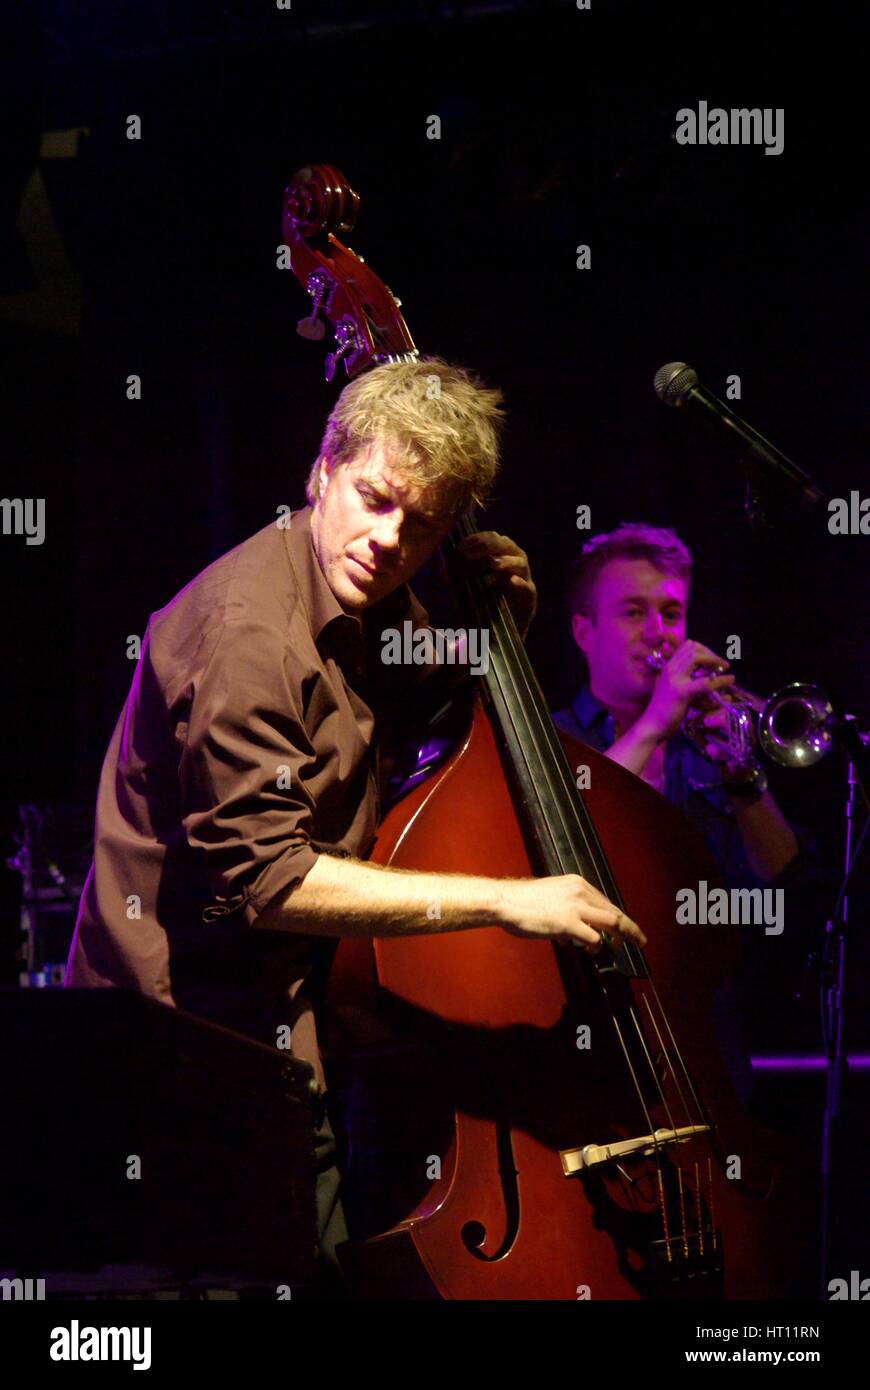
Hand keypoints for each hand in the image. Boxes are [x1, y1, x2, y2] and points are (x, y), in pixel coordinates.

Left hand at [458, 531, 537, 637]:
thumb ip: (456, 578)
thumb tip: (442, 572)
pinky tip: (512, 582)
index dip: (477, 538)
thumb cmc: (479, 609)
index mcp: (498, 557)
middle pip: (507, 544)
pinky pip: (528, 589)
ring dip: (506, 561)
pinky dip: (520, 585)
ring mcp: (524, 582)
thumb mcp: (463, 590)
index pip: (491, 538)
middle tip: (471, 552)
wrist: (495, 639)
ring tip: (492, 564)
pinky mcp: (529, 601)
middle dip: (489, 544)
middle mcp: (513, 566)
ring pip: (521, 562)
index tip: (461, 547)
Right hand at [499, 874, 645, 952]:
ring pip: (612, 922)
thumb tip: (571, 937)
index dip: (618, 917)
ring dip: (624, 936)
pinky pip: (593, 937)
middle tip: (639, 939)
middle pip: (614, 911)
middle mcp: (580, 892)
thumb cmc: (522, 902)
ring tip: (630, 945)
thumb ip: (565, 914)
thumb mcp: (550, 898)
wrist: (505, 901)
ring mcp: (576, 907)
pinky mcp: (568, 923)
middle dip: (629, 928)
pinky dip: (597, 946)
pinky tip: (594, 950)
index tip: (626, 927)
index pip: (605, 901)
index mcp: (577, 884)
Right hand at [638, 639, 735, 742]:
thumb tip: (701, 672)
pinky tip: (729, 680)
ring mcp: (675, 680)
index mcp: (668, 666)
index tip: (713, 661)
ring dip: (714, 660)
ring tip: (725, 669)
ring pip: (697, 657)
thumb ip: (683, 677)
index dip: (704, 650)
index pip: (688, 645)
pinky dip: (720, 680)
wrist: (652, 725)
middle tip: (722, 665)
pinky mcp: (681, 693)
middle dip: (711, 654)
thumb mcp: (672, 687)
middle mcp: (670, 669)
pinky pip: (705, 682)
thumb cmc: (664, 709)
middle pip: (693, 648)